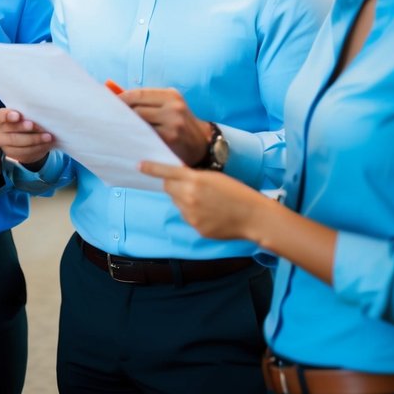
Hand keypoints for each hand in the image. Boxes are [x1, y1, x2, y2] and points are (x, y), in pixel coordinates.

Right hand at [0, 108, 52, 168]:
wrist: (21, 137)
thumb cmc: (21, 120)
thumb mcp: (20, 114)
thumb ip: (24, 114)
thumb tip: (37, 115)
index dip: (7, 116)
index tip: (17, 116)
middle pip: (10, 132)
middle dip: (23, 129)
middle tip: (33, 125)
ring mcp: (4, 146)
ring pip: (20, 144)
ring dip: (35, 140)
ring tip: (48, 136)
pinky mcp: (13, 155)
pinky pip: (26, 152)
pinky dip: (38, 147)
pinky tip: (47, 143)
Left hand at [118, 87, 210, 165]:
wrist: (202, 143)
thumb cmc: (179, 122)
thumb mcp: (169, 106)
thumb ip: (147, 101)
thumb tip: (116, 95)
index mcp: (171, 95)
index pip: (139, 94)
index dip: (122, 98)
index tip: (110, 104)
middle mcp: (173, 107)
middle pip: (137, 108)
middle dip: (122, 113)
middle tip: (110, 118)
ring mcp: (173, 123)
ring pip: (140, 121)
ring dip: (127, 124)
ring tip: (117, 127)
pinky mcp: (170, 138)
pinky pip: (146, 134)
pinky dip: (136, 134)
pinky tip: (130, 136)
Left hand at [139, 161, 265, 240]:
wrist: (254, 216)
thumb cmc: (238, 192)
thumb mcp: (215, 177)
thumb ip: (194, 176)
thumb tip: (178, 177)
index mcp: (194, 180)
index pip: (166, 172)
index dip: (151, 168)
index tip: (139, 165)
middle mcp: (189, 197)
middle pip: (168, 188)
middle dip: (174, 185)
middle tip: (189, 185)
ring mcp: (191, 214)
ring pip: (177, 203)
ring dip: (184, 200)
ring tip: (207, 201)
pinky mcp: (195, 227)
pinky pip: (187, 217)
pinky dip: (193, 213)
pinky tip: (211, 213)